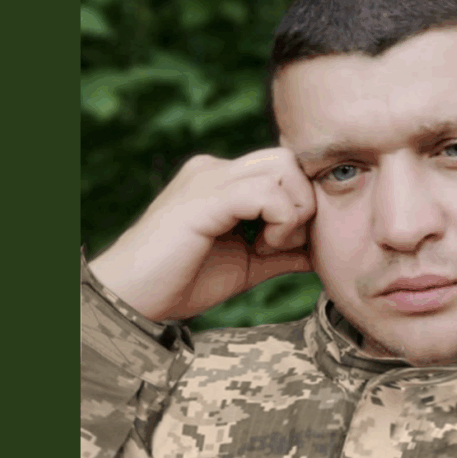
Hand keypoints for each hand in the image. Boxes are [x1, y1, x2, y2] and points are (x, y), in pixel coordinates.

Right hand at [88, 149, 315, 320]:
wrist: (134, 298)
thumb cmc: (182, 282)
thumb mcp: (248, 265)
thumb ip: (283, 252)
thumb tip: (322, 251)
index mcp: (222, 180)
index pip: (285, 167)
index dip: (302, 203)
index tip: (288, 243)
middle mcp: (215, 169)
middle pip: (289, 159)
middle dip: (304, 202)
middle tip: (283, 242)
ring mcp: (208, 178)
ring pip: (285, 168)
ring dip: (293, 213)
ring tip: (269, 246)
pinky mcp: (205, 198)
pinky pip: (266, 192)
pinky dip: (280, 221)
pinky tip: (261, 248)